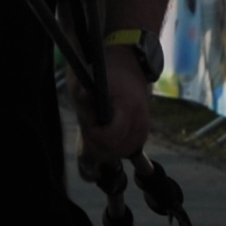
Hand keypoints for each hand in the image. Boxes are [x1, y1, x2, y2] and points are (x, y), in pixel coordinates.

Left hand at [77, 49, 151, 164]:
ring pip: (117, 154)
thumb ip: (85, 92)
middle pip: (112, 151)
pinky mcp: (142, 136)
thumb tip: (82, 95)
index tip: (88, 121)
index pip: (109, 138)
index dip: (93, 133)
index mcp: (128, 107)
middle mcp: (140, 123)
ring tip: (97, 129)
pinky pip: (123, 151)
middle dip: (95, 142)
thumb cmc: (108, 76)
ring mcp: (142, 131)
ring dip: (102, 146)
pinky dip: (111, 147)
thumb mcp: (92, 80)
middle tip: (90, 124)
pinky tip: (105, 133)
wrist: (128, 71)